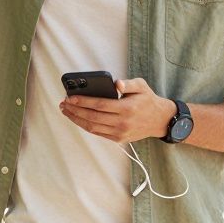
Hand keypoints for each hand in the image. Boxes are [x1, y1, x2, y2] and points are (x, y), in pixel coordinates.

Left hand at [60, 78, 175, 143]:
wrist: (160, 120)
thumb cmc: (148, 100)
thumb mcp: (141, 86)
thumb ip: (129, 83)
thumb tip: (116, 83)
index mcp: (127, 108)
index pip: (99, 105)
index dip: (83, 101)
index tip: (70, 97)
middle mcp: (122, 122)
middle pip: (92, 117)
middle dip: (75, 110)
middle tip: (64, 104)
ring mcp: (120, 133)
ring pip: (92, 127)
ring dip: (76, 119)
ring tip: (66, 111)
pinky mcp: (118, 139)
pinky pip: (98, 133)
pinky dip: (85, 126)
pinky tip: (78, 118)